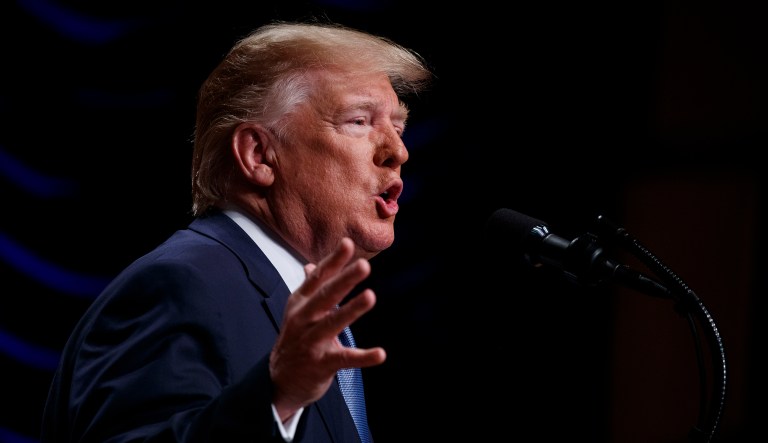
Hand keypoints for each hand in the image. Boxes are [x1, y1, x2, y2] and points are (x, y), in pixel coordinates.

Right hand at [269, 237, 386, 420]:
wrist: (278, 380)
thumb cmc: (294, 340)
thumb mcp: (297, 311)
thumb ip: (310, 288)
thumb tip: (311, 265)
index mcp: (300, 303)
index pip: (318, 278)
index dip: (333, 261)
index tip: (348, 243)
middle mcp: (304, 319)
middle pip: (325, 296)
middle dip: (344, 280)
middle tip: (363, 266)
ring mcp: (311, 342)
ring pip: (333, 323)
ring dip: (352, 310)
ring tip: (371, 296)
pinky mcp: (321, 364)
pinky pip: (344, 359)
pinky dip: (363, 357)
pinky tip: (380, 354)